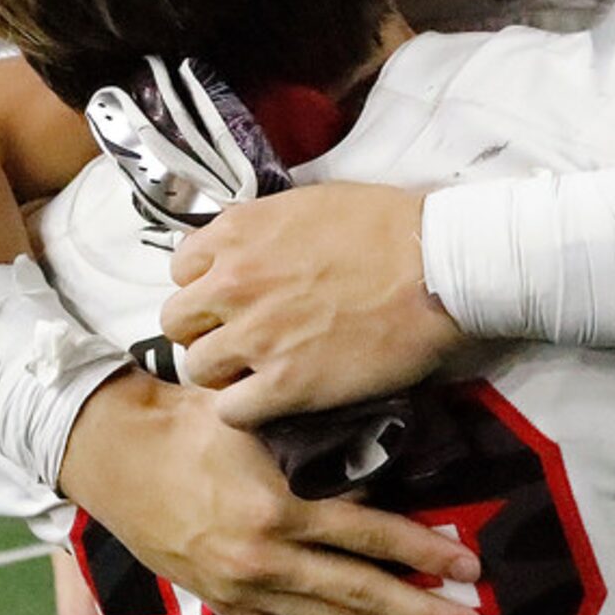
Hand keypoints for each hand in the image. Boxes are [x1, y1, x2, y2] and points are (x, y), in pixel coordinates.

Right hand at [57, 371, 483, 614]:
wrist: (114, 452)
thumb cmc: (190, 423)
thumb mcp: (259, 421)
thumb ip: (316, 446)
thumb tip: (383, 456)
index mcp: (280, 509)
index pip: (370, 535)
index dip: (423, 551)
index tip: (468, 568)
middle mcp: (267, 558)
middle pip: (360, 591)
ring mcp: (245, 589)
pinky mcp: (224, 604)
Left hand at [161, 184, 466, 427]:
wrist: (436, 266)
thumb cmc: (388, 227)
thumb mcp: (309, 204)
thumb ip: (263, 229)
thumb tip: (249, 248)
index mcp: (236, 233)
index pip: (181, 269)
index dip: (205, 286)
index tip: (230, 298)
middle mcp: (232, 283)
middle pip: (178, 322)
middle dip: (205, 330)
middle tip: (239, 337)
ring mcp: (255, 336)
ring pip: (197, 368)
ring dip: (222, 371)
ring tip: (257, 371)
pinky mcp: (284, 384)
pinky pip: (229, 410)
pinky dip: (244, 409)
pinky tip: (271, 399)